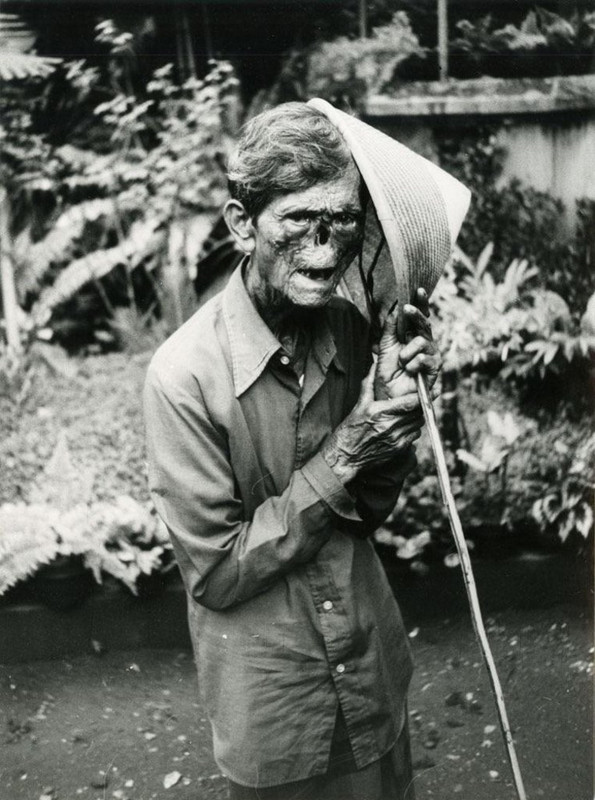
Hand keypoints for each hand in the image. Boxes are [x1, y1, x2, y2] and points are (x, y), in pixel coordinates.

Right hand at [322, 361, 422, 483]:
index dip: (420, 395)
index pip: (410, 402)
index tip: (423, 390)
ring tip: (407, 413)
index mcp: (380, 412)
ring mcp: (396, 439)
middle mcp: (390, 426)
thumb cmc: (349, 431)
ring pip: (417, 424)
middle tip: (417, 399)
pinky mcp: (399, 449)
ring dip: (415, 417)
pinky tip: (402, 426)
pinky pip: (414, 436)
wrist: (345, 457)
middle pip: (417, 413)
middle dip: (418, 405)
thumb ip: (369, 384)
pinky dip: (411, 429)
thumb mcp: (359, 405)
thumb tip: (374, 366)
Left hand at [374, 287, 441, 401]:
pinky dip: (413, 364)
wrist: (389, 396)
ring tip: (401, 361)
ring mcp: (432, 356)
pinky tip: (409, 370)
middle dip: (416, 315)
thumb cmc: (388, 372)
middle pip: (425, 324)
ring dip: (408, 351)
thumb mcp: (385, 347)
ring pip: (423, 342)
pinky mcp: (434, 370)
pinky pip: (425, 359)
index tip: (418, 290)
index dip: (421, 303)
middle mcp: (425, 344)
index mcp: (413, 336)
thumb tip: (395, 311)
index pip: (420, 317)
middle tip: (407, 310)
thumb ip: (390, 329)